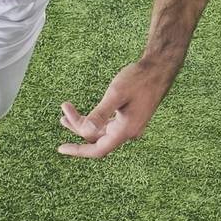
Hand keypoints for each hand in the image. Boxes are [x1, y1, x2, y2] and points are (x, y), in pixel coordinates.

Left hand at [57, 58, 177, 157]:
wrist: (159, 69)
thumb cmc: (139, 78)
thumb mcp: (116, 94)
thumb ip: (100, 113)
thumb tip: (85, 130)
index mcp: (125, 130)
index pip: (98, 149)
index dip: (79, 151)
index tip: (61, 148)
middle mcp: (128, 132)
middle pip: (97, 138)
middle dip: (77, 126)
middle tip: (64, 110)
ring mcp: (130, 126)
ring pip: (101, 131)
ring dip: (84, 122)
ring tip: (66, 111)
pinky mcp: (130, 119)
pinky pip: (108, 125)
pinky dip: (95, 119)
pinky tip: (85, 112)